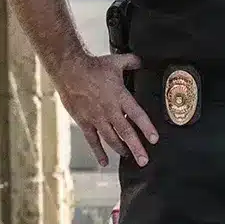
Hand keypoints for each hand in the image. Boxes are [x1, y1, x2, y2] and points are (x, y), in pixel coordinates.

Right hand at [53, 52, 158, 167]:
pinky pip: (92, 140)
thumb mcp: (116, 62)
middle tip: (144, 161)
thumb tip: (141, 61)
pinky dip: (98, 152)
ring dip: (121, 150)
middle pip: (126, 133)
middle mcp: (110, 110)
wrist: (69, 70)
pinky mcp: (84, 122)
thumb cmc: (93, 66)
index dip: (147, 128)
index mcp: (120, 97)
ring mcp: (97, 118)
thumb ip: (131, 62)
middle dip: (136, 148)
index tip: (154, 140)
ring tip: (129, 156)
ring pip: (111, 139)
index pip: (137, 115)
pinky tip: (104, 162)